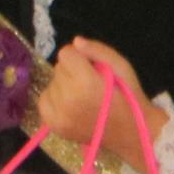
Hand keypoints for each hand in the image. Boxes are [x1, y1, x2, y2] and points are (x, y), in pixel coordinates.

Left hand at [34, 35, 161, 161]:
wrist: (129, 131)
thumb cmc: (127, 96)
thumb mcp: (121, 66)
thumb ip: (98, 50)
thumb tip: (76, 42)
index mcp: (85, 82)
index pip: (66, 53)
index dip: (81, 58)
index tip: (93, 69)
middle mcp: (67, 98)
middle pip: (58, 68)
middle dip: (73, 71)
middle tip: (91, 85)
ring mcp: (58, 114)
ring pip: (51, 84)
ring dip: (64, 86)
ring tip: (83, 97)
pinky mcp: (53, 125)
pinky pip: (44, 100)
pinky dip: (55, 100)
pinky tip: (72, 106)